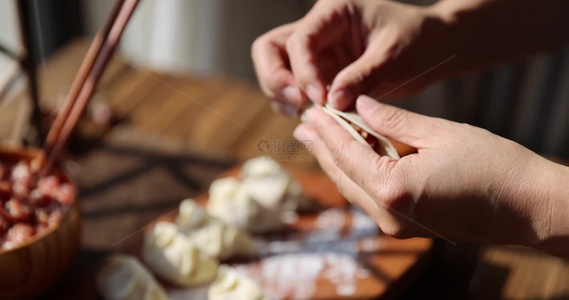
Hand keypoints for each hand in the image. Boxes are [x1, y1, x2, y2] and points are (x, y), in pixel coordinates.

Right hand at [252, 0, 454, 113]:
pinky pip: (292, 88)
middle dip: (276, 79)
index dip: (303, 71)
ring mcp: (315, 53)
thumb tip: (331, 103)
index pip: (300, 41)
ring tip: (307, 114)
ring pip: (274, 69)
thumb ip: (362, 76)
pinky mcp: (319, 73)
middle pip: (269, 49)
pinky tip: (315, 117)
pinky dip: (294, 104)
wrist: (430, 47)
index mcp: (333, 12)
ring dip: (281, 94)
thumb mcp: (393, 54)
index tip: (319, 98)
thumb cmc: (417, 39)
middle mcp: (317, 29)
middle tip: (299, 104)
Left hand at [294, 95, 568, 255]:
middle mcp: (387, 214)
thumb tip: (360, 107)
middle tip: (304, 125)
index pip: (346, 153)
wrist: (529, 207)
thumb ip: (393, 120)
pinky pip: (370, 199)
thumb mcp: (439, 133)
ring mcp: (396, 226)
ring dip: (336, 163)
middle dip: (321, 148)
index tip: (311, 112)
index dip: (327, 130)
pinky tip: (351, 160)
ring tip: (318, 140)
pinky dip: (357, 177)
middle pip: (342, 175)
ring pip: (353, 189)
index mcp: (393, 188)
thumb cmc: (493, 166)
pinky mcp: (407, 228)